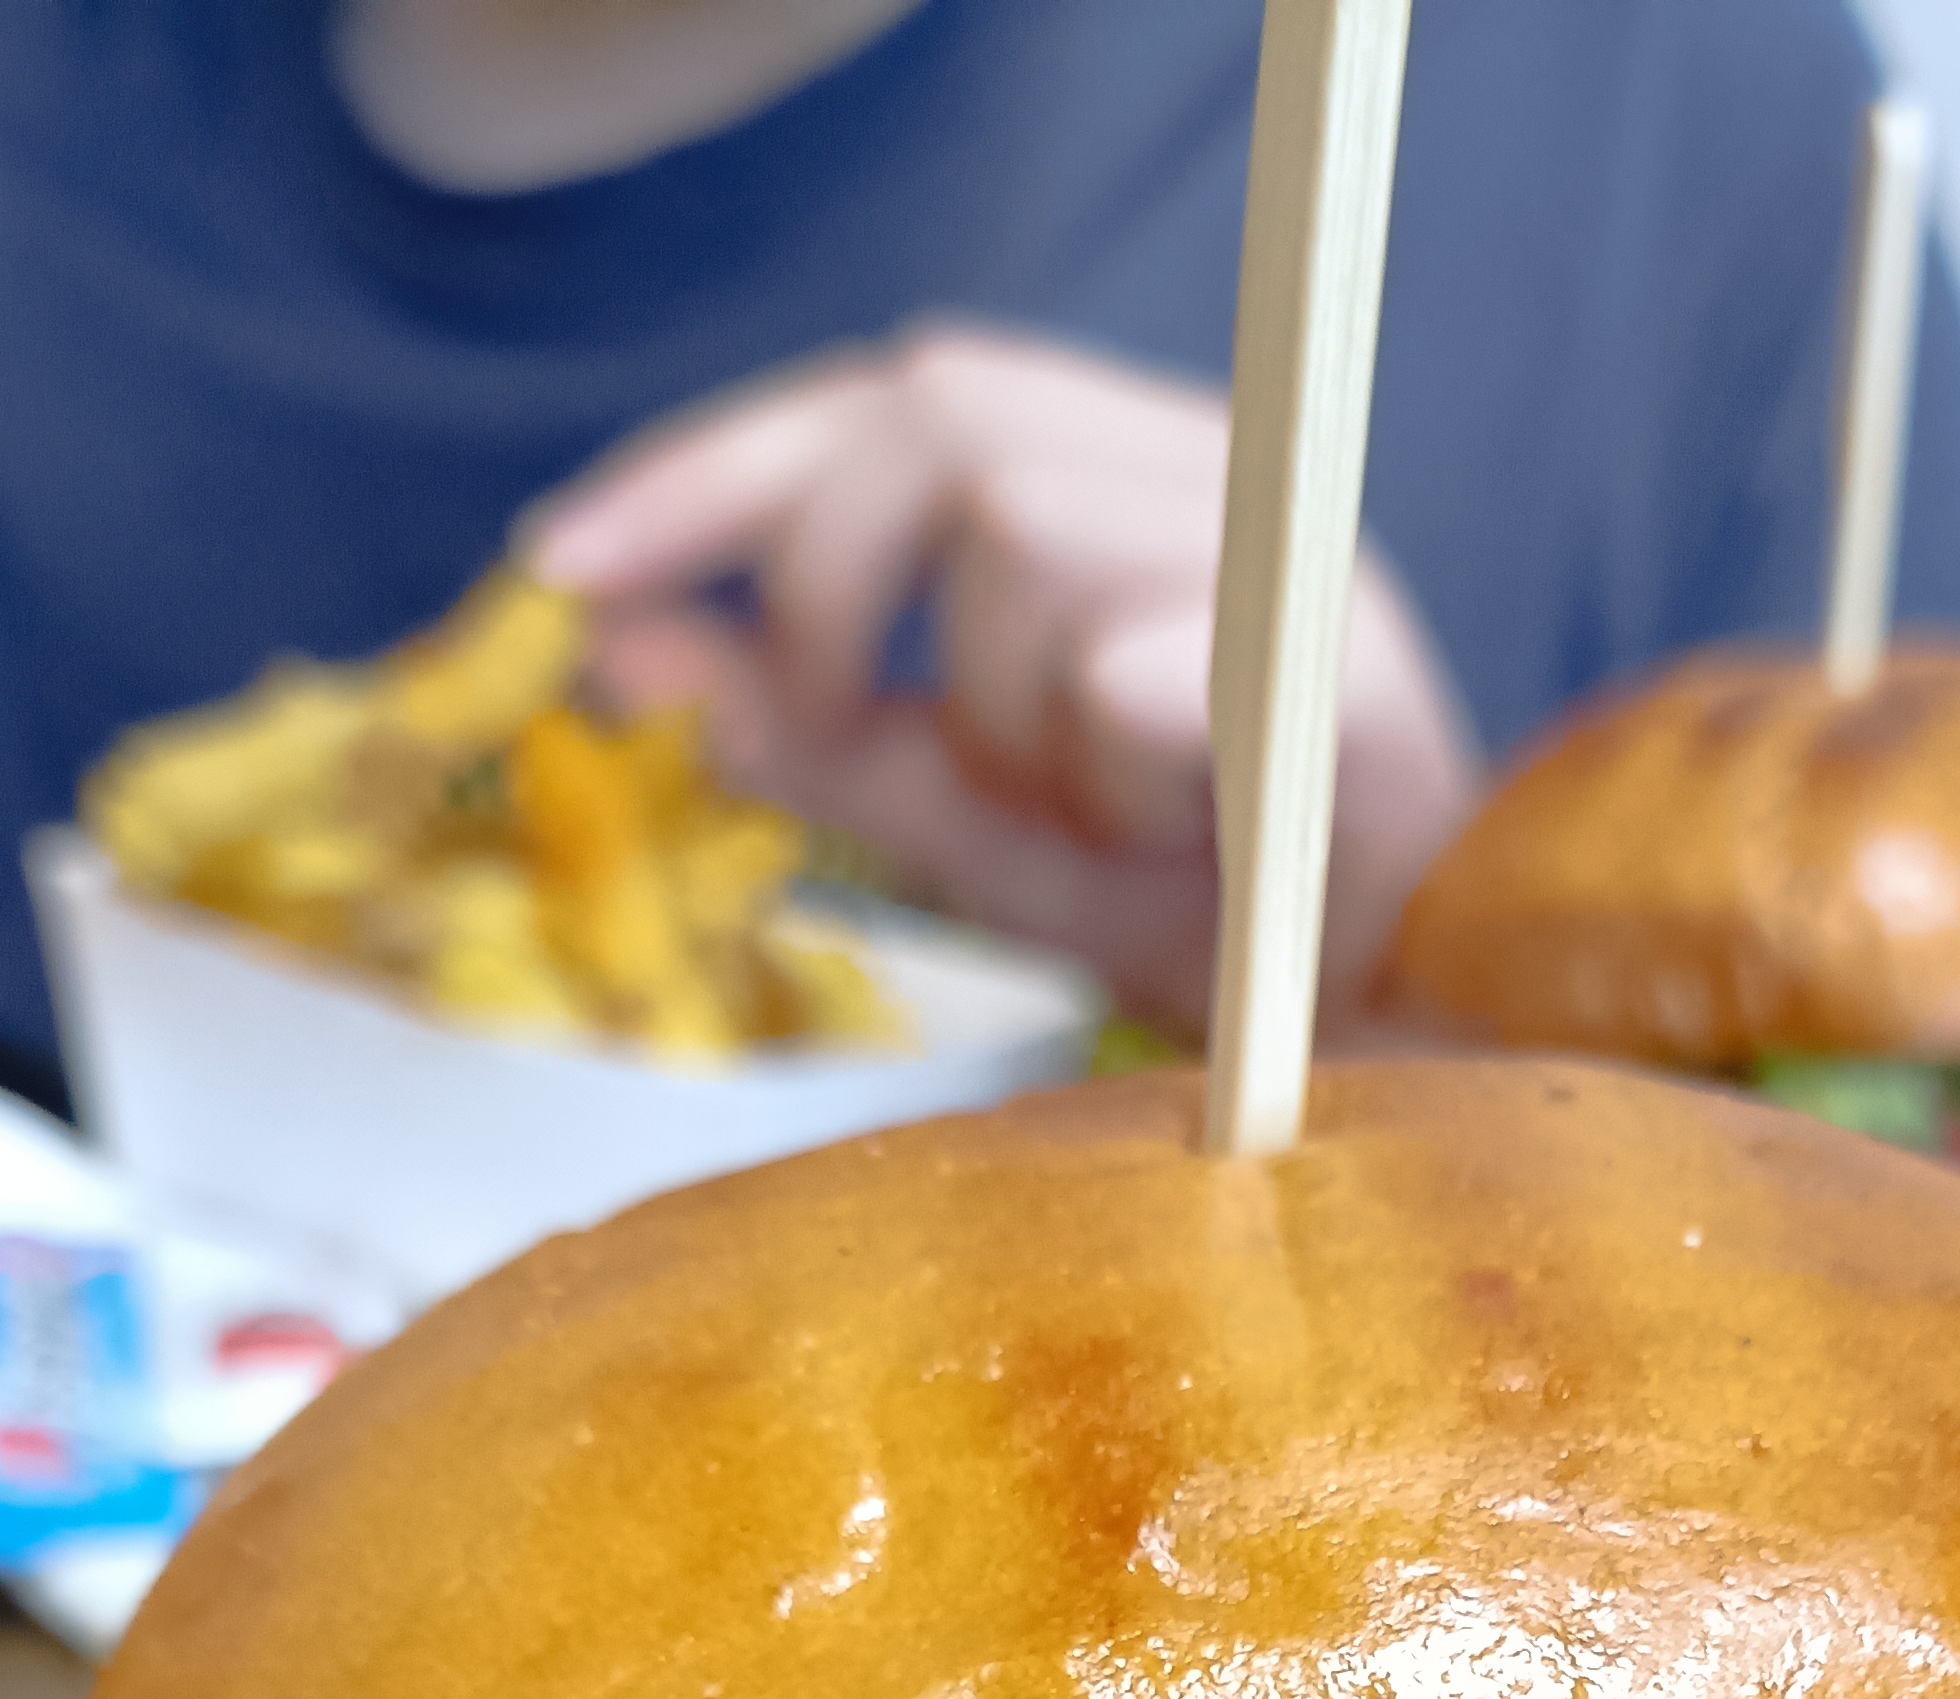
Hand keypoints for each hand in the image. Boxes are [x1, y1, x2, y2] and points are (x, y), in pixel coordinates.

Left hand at [525, 326, 1476, 1032]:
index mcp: (1118, 475)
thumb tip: (625, 649)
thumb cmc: (1200, 916)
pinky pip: (1127, 670)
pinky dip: (1100, 773)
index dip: (711, 467)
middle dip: (831, 577)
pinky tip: (1159, 837)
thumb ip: (815, 730)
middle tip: (838, 726)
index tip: (558, 568)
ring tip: (1081, 820)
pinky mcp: (1338, 655)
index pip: (886, 396)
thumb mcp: (969, 824)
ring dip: (1000, 714)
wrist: (1400, 1040)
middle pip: (940, 412)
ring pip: (1024, 539)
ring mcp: (1286, 547)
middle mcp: (1212, 471)